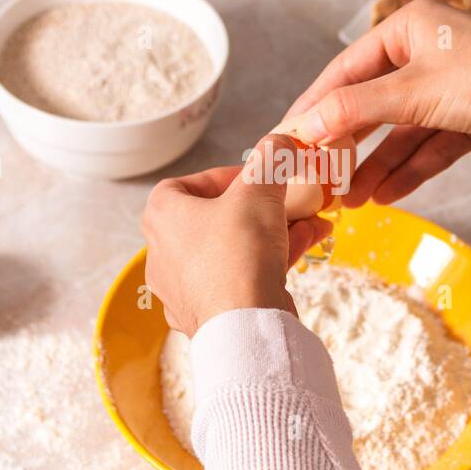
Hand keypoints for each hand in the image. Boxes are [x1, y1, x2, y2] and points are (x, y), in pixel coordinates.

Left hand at [141, 134, 333, 336]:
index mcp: (161, 218)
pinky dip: (271, 259)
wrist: (245, 328)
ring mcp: (185, 288)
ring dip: (273, 231)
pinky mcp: (209, 314)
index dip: (225, 176)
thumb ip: (270, 158)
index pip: (186, 183)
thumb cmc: (239, 254)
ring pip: (233, 249)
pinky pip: (240, 276)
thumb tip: (280, 141)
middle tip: (288, 199)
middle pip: (216, 218)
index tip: (258, 176)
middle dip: (260, 206)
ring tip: (309, 220)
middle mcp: (164, 254)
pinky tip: (307, 243)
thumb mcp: (260, 190)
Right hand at [283, 0, 470, 206]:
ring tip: (348, 199)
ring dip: (377, 165)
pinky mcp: (470, 116)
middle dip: (348, 143)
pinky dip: (410, 169)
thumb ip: (354, 109)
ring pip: (401, 130)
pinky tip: (385, 195)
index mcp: (410, 26)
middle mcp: (428, 51)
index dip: (315, 105)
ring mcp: (450, 85)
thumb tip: (304, 125)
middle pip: (373, 102)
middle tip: (316, 174)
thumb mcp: (412, 93)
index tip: (288, 136)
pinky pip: (429, 144)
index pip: (347, 69)